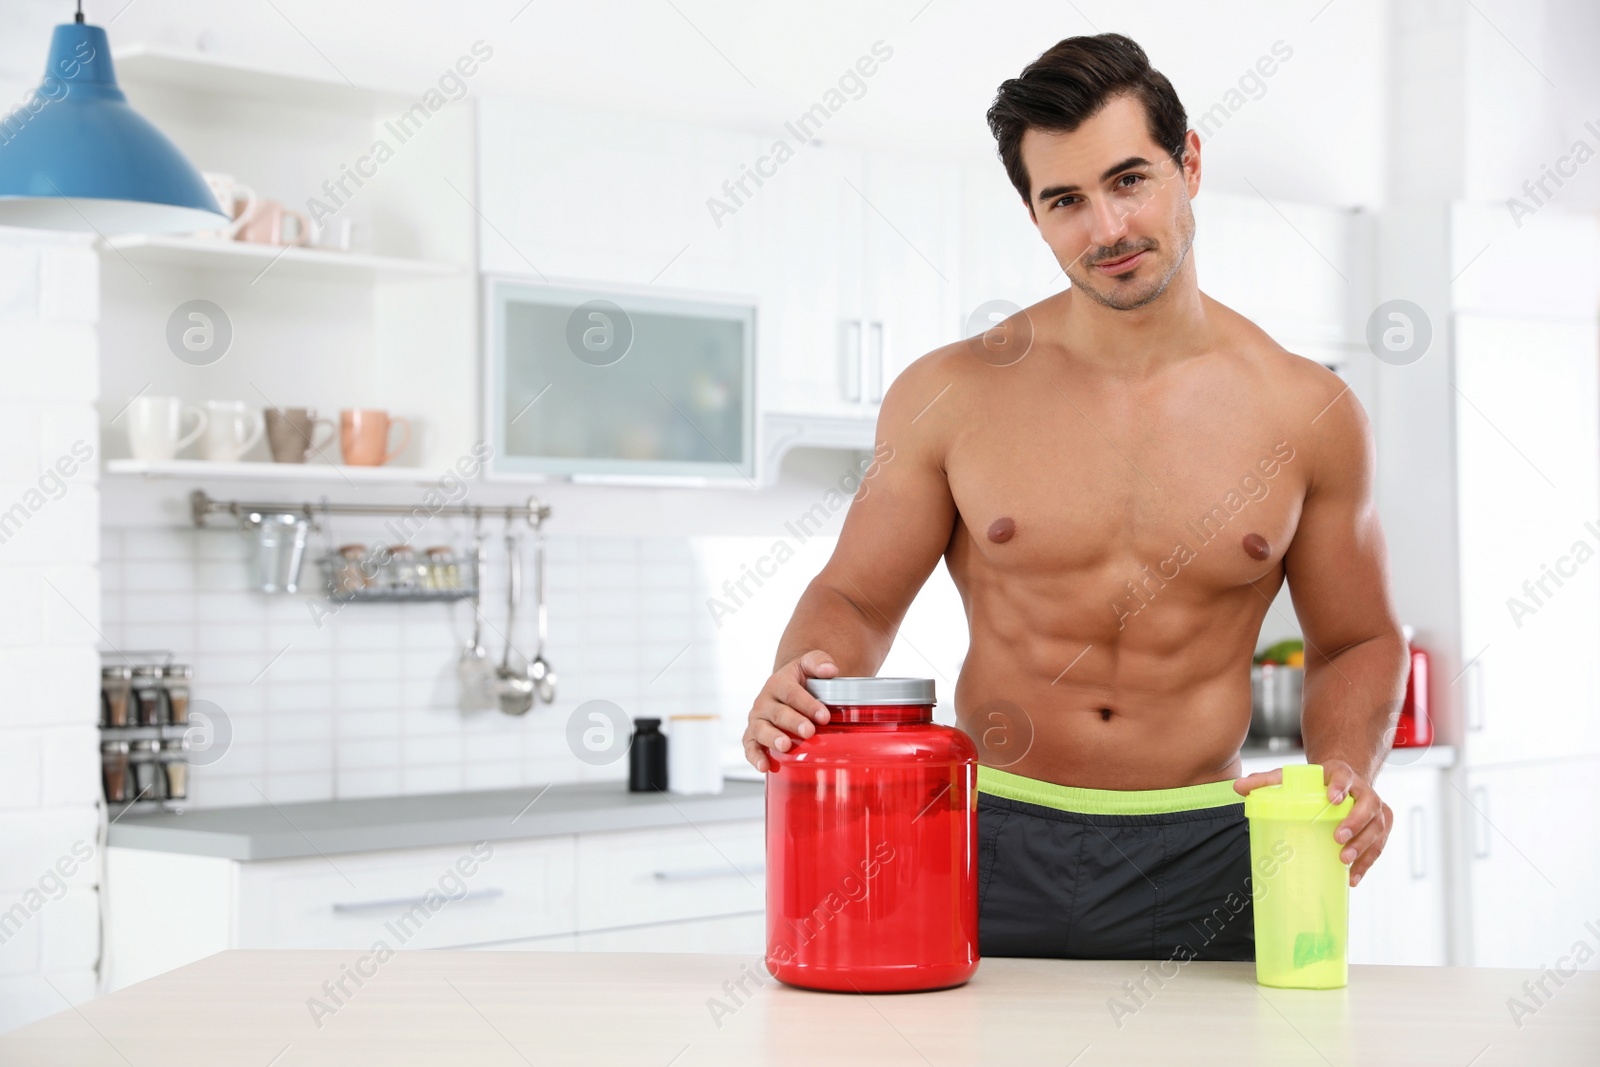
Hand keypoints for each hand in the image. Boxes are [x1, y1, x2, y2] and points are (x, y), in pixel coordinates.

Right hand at [742, 650, 838, 771]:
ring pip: (761, 730)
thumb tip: (830, 670)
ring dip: (772, 739)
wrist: (785, 689)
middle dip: (793, 723)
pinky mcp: (752, 736)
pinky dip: (755, 757)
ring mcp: (757, 720)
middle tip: (809, 731)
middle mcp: (764, 702)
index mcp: (778, 683)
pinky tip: (764, 766)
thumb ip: (819, 662)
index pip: (791, 693)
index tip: (824, 716)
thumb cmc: (801, 679)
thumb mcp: (809, 664)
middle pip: (778, 713)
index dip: (807, 704)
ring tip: (786, 746)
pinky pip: (750, 747)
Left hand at [1233, 759, 1390, 886]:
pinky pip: (1379, 845)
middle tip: (1338, 837)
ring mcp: (1375, 809)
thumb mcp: (1291, 776)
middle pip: (1367, 804)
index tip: (1331, 798)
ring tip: (1344, 859)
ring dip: (1363, 845)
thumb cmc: (1314, 782)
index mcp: (1340, 774)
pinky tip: (1353, 877)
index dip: (1340, 786)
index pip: (1344, 776)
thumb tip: (1238, 788)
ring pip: (1377, 827)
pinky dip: (1367, 862)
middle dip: (1355, 822)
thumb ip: (1266, 781)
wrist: (1342, 782)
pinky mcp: (1380, 825)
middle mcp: (1363, 790)